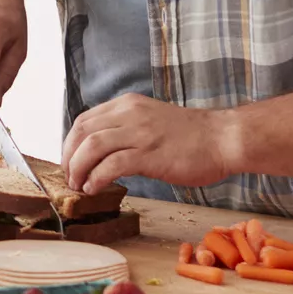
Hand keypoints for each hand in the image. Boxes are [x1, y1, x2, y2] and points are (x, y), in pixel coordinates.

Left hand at [60, 93, 240, 194]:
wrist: (223, 139)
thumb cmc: (192, 136)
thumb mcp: (151, 121)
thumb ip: (127, 129)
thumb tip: (102, 151)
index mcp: (128, 105)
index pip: (84, 120)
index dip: (70, 143)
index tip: (69, 162)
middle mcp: (130, 114)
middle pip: (82, 132)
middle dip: (69, 157)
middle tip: (69, 177)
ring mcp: (140, 133)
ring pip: (92, 146)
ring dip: (78, 168)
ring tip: (79, 185)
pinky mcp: (150, 154)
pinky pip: (112, 165)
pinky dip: (97, 178)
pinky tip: (95, 188)